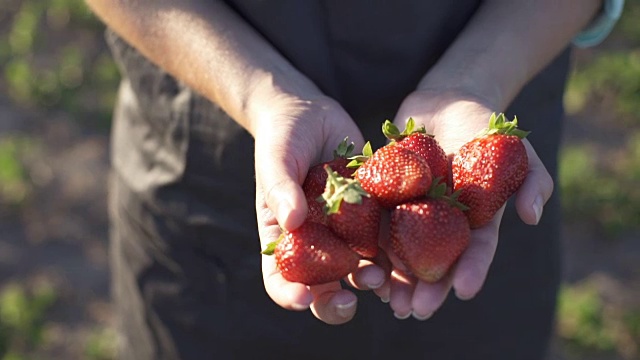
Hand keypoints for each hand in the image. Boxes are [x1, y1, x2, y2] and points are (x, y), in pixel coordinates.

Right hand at [251, 90, 386, 324]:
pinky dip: (397, 253)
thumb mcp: (277, 158)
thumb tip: (291, 223)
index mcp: (284, 237)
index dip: (289, 294)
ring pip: (359, 269)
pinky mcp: (373, 215)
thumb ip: (281, 188)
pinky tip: (410, 258)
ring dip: (371, 281)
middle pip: (322, 286)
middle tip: (350, 302)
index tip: (304, 298)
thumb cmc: (283, 136)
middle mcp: (316, 242)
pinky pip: (385, 240)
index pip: (279, 278)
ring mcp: (345, 232)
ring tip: (382, 279)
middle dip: (335, 302)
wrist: (313, 113)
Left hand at [373, 88, 553, 318]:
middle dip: (427, 287)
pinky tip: (361, 266)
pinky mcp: (387, 196)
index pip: (477, 248)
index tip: (464, 293)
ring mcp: (414, 211)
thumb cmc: (486, 124)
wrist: (446, 100)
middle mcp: (443, 221)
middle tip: (415, 311)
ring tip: (386, 301)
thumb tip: (532, 218)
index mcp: (475, 217)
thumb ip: (531, 178)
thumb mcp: (515, 147)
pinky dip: (370, 246)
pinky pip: (376, 223)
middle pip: (436, 259)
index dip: (472, 270)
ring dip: (395, 278)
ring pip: (403, 250)